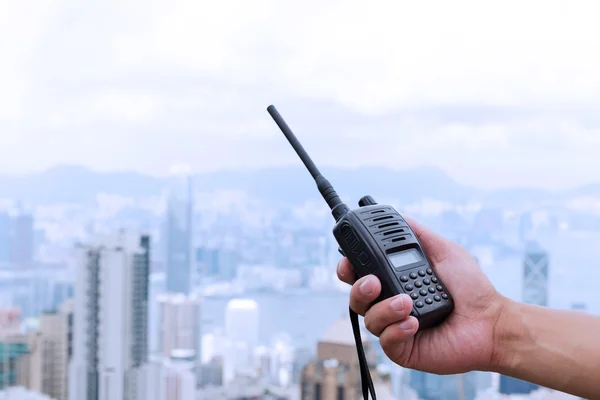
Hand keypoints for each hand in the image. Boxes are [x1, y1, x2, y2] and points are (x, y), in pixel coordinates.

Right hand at [336, 215, 506, 373]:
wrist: (491, 322)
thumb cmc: (472, 289)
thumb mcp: (445, 251)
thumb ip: (420, 234)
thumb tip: (399, 215)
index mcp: (394, 282)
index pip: (360, 275)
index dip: (349, 268)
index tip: (349, 261)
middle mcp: (390, 304)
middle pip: (356, 297)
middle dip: (358, 288)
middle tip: (373, 282)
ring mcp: (395, 327)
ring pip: (368, 319)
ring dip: (384, 308)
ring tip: (407, 302)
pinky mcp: (403, 349)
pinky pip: (385, 340)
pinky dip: (396, 330)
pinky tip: (413, 323)